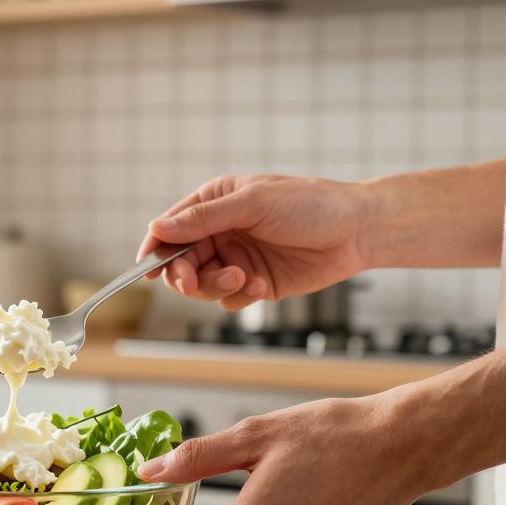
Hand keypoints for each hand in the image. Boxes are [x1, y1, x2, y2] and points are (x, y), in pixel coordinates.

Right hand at [137, 174, 372, 309]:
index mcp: (213, 204)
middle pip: (181, 263)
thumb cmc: (310, 204)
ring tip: (245, 278)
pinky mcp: (254, 284)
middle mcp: (220, 232)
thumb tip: (157, 228)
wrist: (357, 231)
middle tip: (191, 282)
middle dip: (185, 275)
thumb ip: (204, 218)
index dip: (155, 250)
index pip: (170, 229)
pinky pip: (229, 300)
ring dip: (217, 286)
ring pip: (202, 285)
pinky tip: (264, 284)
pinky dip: (241, 296)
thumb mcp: (253, 204)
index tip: (148, 269)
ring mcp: (235, 259)